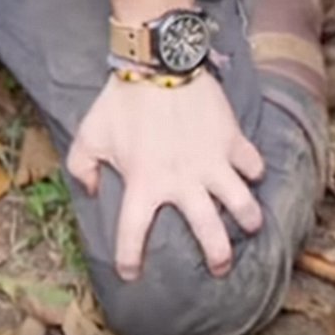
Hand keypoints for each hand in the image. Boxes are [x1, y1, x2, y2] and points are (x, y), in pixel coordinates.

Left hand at [66, 70, 265, 279]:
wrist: (158, 61)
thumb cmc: (120, 100)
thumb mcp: (88, 135)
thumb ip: (81, 168)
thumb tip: (91, 192)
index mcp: (145, 184)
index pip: (133, 235)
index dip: (130, 260)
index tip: (131, 273)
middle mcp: (183, 181)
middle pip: (209, 232)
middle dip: (218, 256)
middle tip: (221, 268)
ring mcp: (212, 161)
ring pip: (241, 202)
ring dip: (248, 218)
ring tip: (250, 225)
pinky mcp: (231, 139)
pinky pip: (252, 162)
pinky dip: (254, 170)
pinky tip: (251, 174)